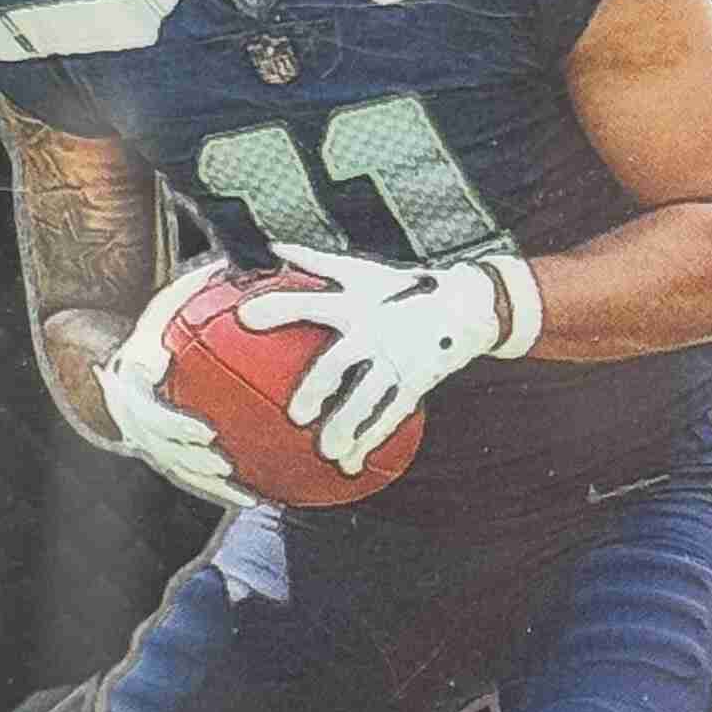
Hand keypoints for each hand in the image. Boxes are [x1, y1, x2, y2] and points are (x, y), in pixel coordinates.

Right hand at [97, 264, 253, 509]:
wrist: (128, 357)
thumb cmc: (161, 322)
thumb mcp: (171, 299)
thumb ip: (196, 287)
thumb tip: (237, 263)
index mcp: (132, 380)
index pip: (147, 405)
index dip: (174, 422)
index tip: (205, 429)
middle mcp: (133, 417)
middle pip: (158, 445)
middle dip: (189, 457)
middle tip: (221, 460)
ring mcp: (146, 441)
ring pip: (177, 469)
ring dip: (210, 485)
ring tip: (248, 493)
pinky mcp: (165, 457)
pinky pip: (194, 478)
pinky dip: (223, 491)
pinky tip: (260, 498)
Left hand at [232, 245, 540, 476]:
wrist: (466, 303)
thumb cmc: (402, 286)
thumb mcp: (361, 270)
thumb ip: (315, 261)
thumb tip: (273, 246)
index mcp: (354, 302)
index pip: (310, 302)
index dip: (279, 306)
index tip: (245, 317)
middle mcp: (373, 330)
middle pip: (339, 362)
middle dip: (318, 388)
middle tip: (297, 415)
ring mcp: (396, 358)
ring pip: (367, 398)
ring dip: (347, 426)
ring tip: (328, 452)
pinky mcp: (417, 380)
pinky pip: (391, 415)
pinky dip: (371, 440)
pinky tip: (352, 465)